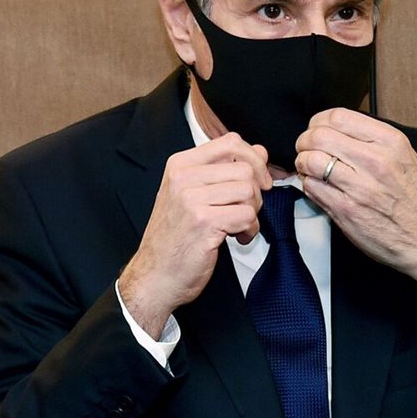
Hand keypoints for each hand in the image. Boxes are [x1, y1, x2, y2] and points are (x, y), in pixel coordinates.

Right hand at [119, 133, 271, 337]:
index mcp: (181, 165)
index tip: (259, 180)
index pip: (231, 142)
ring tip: (237, 226)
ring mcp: (191, 199)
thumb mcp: (195, 195)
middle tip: (243, 211)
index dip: (254, 159)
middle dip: (255, 194)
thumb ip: (226, 170)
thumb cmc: (176, 237)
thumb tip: (261, 151)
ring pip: (249, 191)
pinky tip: (236, 238)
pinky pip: (247, 215)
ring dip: (252, 213)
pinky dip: (249, 230)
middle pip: (245, 169)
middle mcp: (183, 177)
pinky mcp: (204, 222)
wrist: (155, 276)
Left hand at [295, 110, 416, 294]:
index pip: (338, 116)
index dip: (319, 122)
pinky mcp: (347, 210)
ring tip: (310, 170)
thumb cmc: (416, 201)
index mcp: (390, 142)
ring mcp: (360, 187)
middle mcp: (376, 161)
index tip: (317, 129)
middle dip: (305, 142)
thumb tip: (338, 130)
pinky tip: (318, 187)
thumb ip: (373, 140)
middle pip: (319, 136)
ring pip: (311, 161)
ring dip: (303, 164)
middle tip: (306, 150)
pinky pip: (312, 187)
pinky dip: (308, 185)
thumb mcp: (404, 157)